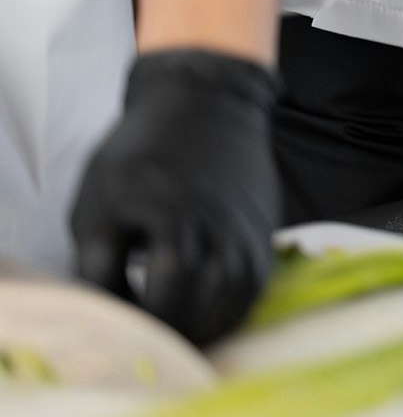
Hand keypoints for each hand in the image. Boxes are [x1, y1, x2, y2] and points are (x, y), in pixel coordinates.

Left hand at [70, 49, 280, 345]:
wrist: (208, 104)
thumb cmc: (143, 150)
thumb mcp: (100, 196)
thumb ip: (98, 257)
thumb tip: (110, 304)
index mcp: (171, 217)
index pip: (158, 296)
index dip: (137, 320)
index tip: (119, 322)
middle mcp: (217, 227)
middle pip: (200, 303)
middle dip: (172, 329)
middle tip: (150, 338)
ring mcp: (247, 229)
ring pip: (236, 299)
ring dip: (209, 325)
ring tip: (184, 333)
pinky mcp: (265, 229)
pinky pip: (256, 284)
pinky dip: (234, 308)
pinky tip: (210, 312)